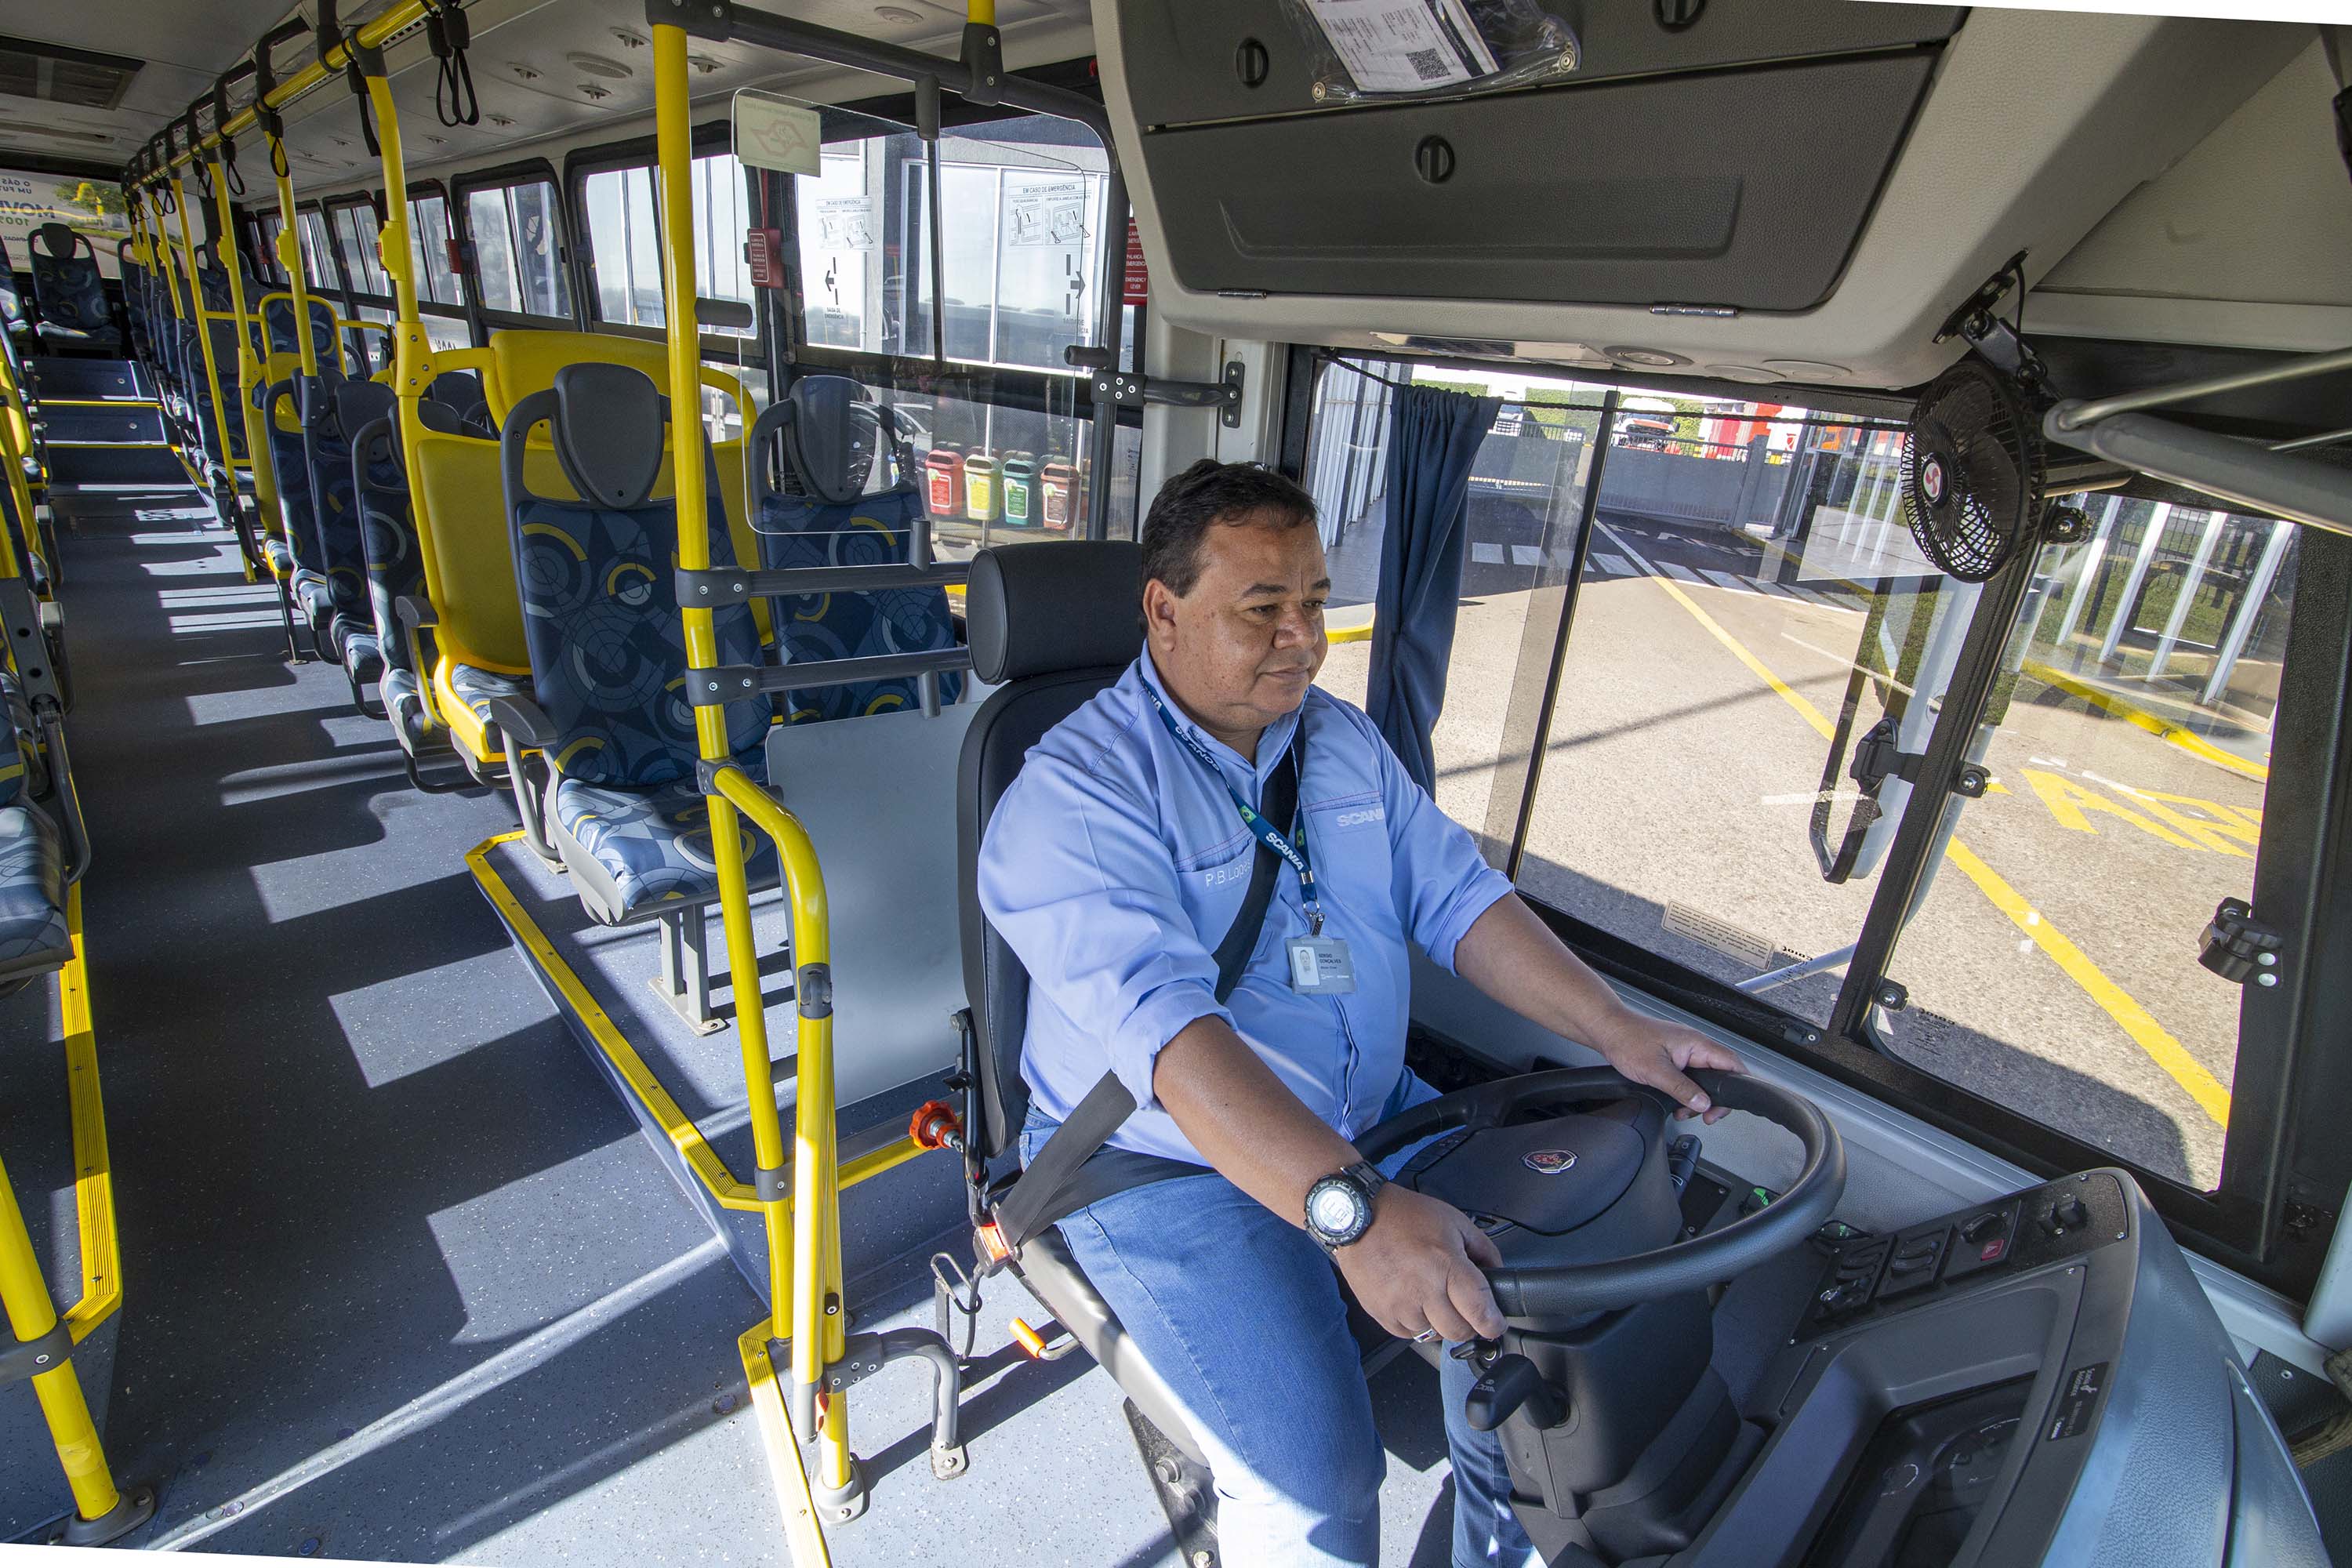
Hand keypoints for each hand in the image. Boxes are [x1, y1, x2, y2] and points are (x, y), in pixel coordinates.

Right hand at [1333, 1185, 1506, 1342]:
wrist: (1357, 1217)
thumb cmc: (1403, 1216)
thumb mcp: (1454, 1221)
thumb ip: (1483, 1249)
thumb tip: (1497, 1273)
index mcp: (1445, 1265)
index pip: (1479, 1311)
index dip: (1493, 1324)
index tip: (1495, 1324)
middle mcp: (1423, 1289)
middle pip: (1458, 1331)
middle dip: (1468, 1324)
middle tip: (1464, 1309)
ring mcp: (1400, 1305)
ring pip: (1433, 1335)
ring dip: (1439, 1322)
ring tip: (1432, 1296)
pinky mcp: (1381, 1313)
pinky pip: (1409, 1334)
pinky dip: (1417, 1323)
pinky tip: (1414, 1300)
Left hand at [1595, 1012, 1744, 1122]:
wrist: (1608, 1030)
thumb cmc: (1628, 1040)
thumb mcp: (1656, 1070)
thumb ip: (1682, 1088)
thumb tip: (1703, 1103)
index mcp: (1696, 1044)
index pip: (1731, 1063)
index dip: (1737, 1085)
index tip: (1728, 1105)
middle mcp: (1694, 1046)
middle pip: (1721, 1074)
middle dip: (1715, 1099)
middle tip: (1706, 1116)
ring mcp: (1684, 1051)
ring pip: (1704, 1078)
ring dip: (1698, 1098)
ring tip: (1686, 1112)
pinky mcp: (1674, 1057)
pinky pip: (1690, 1077)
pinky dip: (1687, 1092)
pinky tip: (1678, 1102)